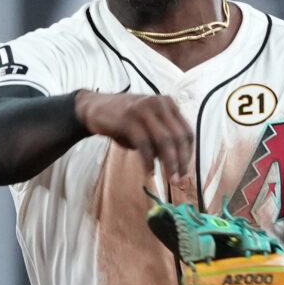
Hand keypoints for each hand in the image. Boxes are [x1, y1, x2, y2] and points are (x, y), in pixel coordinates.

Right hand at [74, 89, 193, 178]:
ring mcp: (144, 109)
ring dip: (169, 163)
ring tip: (169, 179)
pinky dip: (149, 161)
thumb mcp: (148, 126)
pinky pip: (144, 144)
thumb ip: (162, 141)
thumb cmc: (125, 121)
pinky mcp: (128, 118)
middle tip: (179, 180)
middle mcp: (159, 104)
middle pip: (179, 137)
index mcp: (168, 104)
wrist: (95, 108)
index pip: (187, 132)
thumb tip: (177, 166)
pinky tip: (149, 172)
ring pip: (164, 140)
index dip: (188, 154)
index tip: (185, 172)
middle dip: (181, 161)